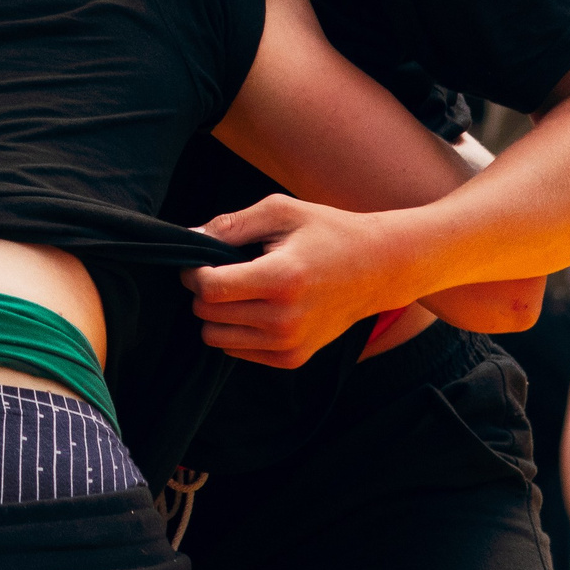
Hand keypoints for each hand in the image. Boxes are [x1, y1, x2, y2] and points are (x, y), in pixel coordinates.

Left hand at [186, 196, 410, 367]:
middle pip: (207, 314)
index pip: (209, 289)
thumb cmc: (328, 232)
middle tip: (222, 273)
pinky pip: (237, 351)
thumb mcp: (281, 212)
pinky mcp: (293, 358)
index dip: (193, 273)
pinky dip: (237, 331)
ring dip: (217, 314)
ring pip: (216, 338)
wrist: (380, 268)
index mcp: (281, 278)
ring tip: (240, 291)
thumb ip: (231, 225)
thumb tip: (190, 237)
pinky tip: (257, 308)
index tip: (200, 262)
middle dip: (204, 292)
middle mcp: (284, 318)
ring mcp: (290, 343)